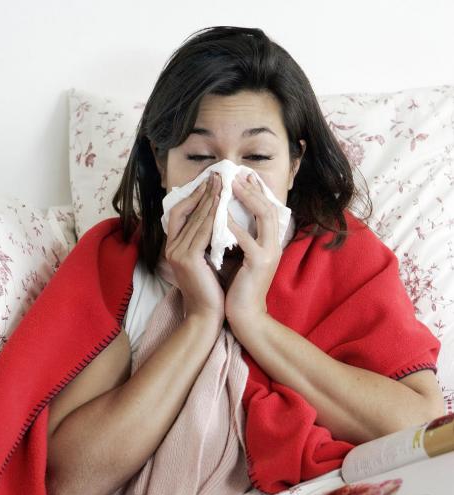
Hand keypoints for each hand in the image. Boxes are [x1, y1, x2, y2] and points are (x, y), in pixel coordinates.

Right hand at [165, 172, 223, 322]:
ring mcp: (177, 253)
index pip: (180, 213)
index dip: (194, 196)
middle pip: (186, 210)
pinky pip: (203, 232)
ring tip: (223, 183)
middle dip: (203, 191)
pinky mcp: (188, 259)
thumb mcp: (207, 260)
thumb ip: (207, 241)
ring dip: (210, 198)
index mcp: (174, 248)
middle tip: (218, 174)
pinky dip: (214, 216)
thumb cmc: (211, 291)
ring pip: (195, 218)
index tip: (210, 182)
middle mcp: (172, 248)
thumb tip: (219, 220)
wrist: (207, 316)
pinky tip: (224, 204)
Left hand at [224, 173, 281, 329]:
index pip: (267, 210)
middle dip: (252, 190)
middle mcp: (273, 246)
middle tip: (236, 175)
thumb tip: (221, 218)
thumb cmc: (238, 289)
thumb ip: (236, 239)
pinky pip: (247, 240)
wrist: (245, 317)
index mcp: (269, 244)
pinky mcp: (259, 264)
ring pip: (264, 217)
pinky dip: (235, 226)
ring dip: (247, 199)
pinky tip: (221, 216)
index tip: (241, 177)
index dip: (256, 192)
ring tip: (230, 187)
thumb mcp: (239, 258)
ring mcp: (269, 254)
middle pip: (269, 208)